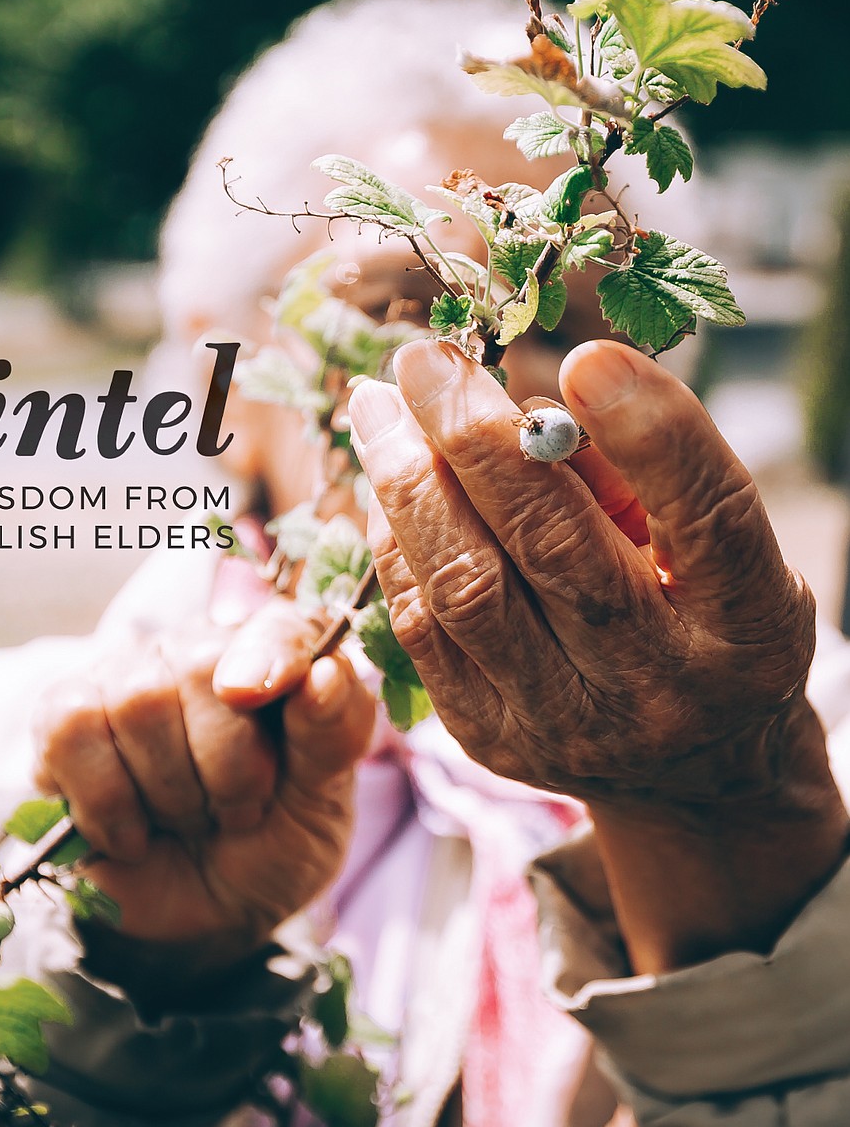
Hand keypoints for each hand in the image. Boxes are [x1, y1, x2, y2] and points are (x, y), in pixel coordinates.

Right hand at [35, 599, 374, 970]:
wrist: (208, 915)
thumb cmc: (275, 841)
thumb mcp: (324, 803)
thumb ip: (334, 734)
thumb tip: (323, 676)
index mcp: (275, 656)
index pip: (276, 625)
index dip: (272, 652)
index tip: (258, 694)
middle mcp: (198, 650)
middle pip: (198, 665)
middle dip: (226, 764)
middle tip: (237, 811)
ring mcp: (125, 678)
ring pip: (136, 701)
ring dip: (170, 792)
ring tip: (187, 820)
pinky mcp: (63, 718)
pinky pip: (72, 731)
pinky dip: (108, 802)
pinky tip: (133, 833)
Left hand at [350, 338, 847, 968]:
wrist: (691, 771)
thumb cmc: (706, 624)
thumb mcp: (720, 552)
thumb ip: (647, 479)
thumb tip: (531, 402)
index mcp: (749, 623)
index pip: (707, 517)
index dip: (650, 432)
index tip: (585, 355)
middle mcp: (660, 683)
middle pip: (554, 547)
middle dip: (475, 436)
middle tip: (424, 356)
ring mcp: (567, 723)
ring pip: (468, 589)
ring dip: (409, 482)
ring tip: (378, 406)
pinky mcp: (493, 740)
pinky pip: (422, 631)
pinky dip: (398, 545)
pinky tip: (387, 485)